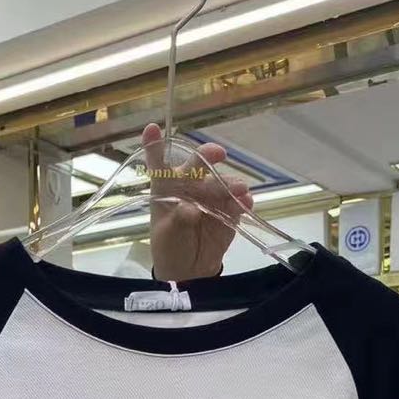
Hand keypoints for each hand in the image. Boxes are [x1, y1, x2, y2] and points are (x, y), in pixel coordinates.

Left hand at [143, 123, 252, 281]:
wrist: (190, 270)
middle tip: (217, 154)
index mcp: (167, 189)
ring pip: (223, 182)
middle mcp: (190, 186)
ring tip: (239, 190)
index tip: (152, 129)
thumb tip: (191, 209)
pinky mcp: (230, 209)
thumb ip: (179, 220)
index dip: (154, 146)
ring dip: (231, 183)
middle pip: (198, 164)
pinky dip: (243, 201)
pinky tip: (246, 203)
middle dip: (208, 155)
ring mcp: (212, 196)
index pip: (159, 164)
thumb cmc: (170, 246)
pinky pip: (239, 201)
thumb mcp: (168, 236)